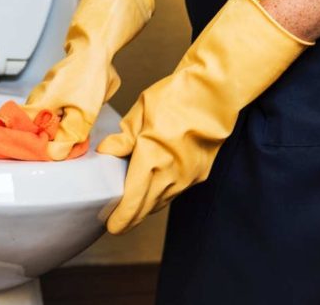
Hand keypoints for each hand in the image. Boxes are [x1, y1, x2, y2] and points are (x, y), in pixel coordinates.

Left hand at [98, 0, 310, 233]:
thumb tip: (106, 151)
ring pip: (163, 201)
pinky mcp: (200, 173)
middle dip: (131, 219)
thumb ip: (123, 137)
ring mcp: (188, 176)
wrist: (213, 94)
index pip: (132, 200)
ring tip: (134, 207)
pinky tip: (155, 189)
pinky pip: (177, 191)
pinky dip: (163, 194)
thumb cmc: (176, 97)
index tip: (112, 226)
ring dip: (147, 206)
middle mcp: (171, 174)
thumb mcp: (140, 112)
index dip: (121, 218)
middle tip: (119, 224)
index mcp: (151, 159)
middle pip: (147, 208)